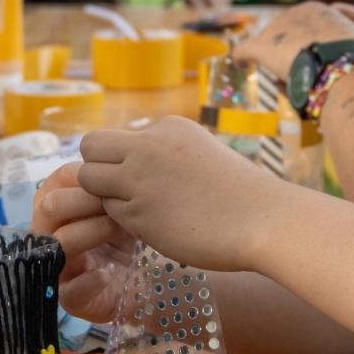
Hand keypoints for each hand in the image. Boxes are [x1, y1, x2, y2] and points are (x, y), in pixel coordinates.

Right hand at [32, 162, 135, 321]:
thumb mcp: (129, 202)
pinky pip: (70, 291)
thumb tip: (116, 154)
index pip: (60, 179)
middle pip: (51, 207)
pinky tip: (109, 271)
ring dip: (93, 231)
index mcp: (64, 204)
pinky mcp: (74, 299)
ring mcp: (62, 266)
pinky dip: (89, 280)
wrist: (159, 279)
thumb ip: (117, 180)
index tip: (117, 178)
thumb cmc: (139, 233)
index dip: (86, 175)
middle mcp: (55, 232)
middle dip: (87, 200)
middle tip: (123, 202)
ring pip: (59, 243)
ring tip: (124, 229)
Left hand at [78, 117, 291, 272]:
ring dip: (106, 196)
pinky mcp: (138, 212)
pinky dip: (123, 220)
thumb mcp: (199, 151)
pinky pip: (109, 211)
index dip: (119, 158)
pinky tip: (154, 226)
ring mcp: (139, 177)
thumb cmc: (238, 193)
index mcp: (166, 127)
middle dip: (97, 169)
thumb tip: (133, 163)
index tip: (137, 177)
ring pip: (91, 180)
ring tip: (140, 210)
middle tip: (121, 192)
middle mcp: (147, 146)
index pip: (117, 136)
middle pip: (91, 147)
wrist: (262, 219)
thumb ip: (165, 152)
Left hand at [235, 1, 353, 82]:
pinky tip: (240, 65)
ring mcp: (276, 29)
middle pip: (285, 34)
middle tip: (290, 68)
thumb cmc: (352, 63)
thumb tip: (338, 63)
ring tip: (276, 74)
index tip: (302, 56)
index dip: (301, 42)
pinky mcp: (260, 46)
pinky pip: (244, 51)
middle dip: (284, 49)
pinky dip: (241, 58)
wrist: (338, 65)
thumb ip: (342, 50)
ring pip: (269, 45)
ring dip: (270, 59)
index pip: (304, 25)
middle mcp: (294, 13)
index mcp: (318, 10)